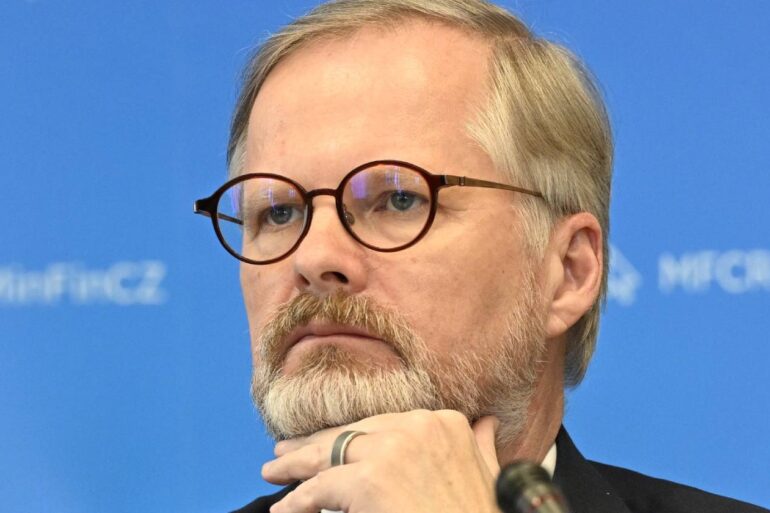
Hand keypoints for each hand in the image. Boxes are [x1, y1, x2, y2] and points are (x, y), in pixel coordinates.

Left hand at [261, 410, 500, 512]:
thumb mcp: (488, 475)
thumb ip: (480, 445)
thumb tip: (485, 423)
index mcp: (445, 422)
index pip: (381, 423)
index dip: (349, 434)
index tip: (325, 442)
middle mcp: (419, 426)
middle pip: (352, 432)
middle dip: (315, 444)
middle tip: (284, 451)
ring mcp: (393, 450)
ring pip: (329, 453)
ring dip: (297, 466)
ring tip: (273, 474)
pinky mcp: (369, 480)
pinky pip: (320, 488)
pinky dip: (298, 500)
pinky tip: (285, 509)